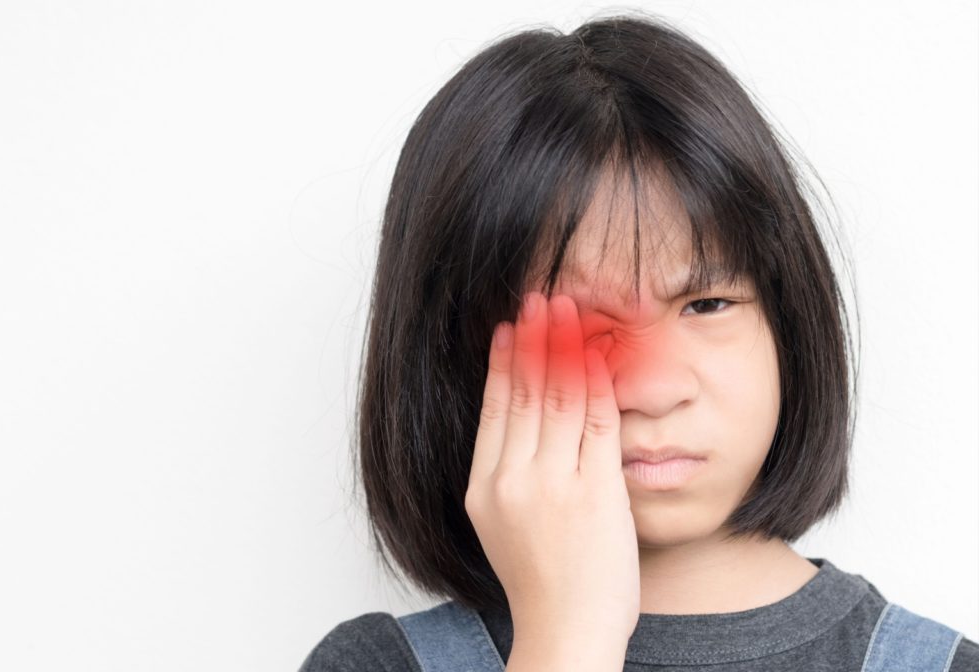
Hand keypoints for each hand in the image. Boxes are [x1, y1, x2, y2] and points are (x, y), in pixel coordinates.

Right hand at [464, 291, 640, 647]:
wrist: (567, 631)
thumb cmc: (541, 581)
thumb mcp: (504, 523)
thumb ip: (509, 472)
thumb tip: (520, 420)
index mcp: (484, 488)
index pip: (495, 409)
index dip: (504, 363)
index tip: (509, 329)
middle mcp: (513, 480)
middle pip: (525, 393)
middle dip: (535, 339)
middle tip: (541, 299)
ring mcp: (554, 484)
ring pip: (559, 398)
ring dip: (565, 347)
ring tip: (569, 310)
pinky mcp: (595, 491)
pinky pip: (596, 421)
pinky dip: (598, 382)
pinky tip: (599, 354)